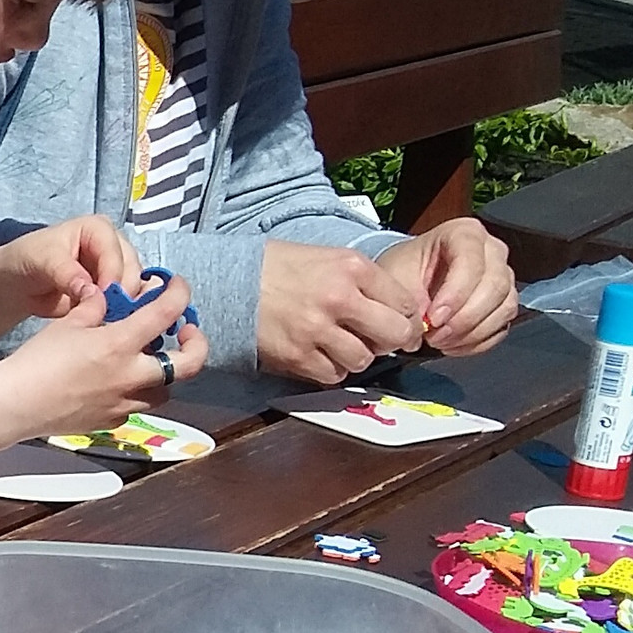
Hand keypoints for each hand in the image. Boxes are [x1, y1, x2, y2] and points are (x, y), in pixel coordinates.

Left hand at [0, 216, 145, 323]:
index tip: (101, 296)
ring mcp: (116, 270)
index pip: (116, 252)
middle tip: (105, 313)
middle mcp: (113, 246)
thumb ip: (66, 273)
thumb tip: (91, 291)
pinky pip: (127, 304)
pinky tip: (105, 322)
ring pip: (134, 289)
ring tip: (103, 318)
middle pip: (132, 270)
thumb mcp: (42, 261)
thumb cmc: (27, 259)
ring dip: (123, 305)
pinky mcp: (113, 292)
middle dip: (121, 293)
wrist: (18, 282)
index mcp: (98, 229)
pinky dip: (119, 314)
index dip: (111, 275)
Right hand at [0, 279, 207, 437]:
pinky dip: (135, 393)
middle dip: (196, 344)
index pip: (167, 313)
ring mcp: (124, 402)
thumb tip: (106, 298)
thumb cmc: (37, 361)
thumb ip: (95, 308)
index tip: (177, 287)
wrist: (16, 403)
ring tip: (148, 361)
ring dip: (164, 373)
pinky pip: (136, 407)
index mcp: (120, 344)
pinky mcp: (111, 420)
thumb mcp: (67, 324)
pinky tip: (117, 384)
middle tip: (185, 332)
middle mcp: (131, 375)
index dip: (180, 294)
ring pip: (165, 390)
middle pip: (189, 364)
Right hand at [256, 241, 422, 382]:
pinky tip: (320, 354)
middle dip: (393, 341)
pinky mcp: (296, 354)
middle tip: (383, 341)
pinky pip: (332, 375)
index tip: (399, 323)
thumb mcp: (327, 257)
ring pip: (364, 360)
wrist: (226, 281)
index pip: (405, 302)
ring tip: (341, 345)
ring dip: (357, 356)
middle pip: (394, 334)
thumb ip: (363, 280)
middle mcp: (339, 298)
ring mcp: (317, 329)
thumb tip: (396, 310)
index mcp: (351, 268)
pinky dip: (331, 369)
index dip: (406, 317)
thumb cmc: (276, 267)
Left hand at [374, 218, 517, 356]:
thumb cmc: (403, 270)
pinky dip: (479, 341)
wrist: (408, 279)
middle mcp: (491, 251)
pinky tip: (453, 345)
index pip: (472, 260)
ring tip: (440, 342)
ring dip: (473, 332)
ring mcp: (503, 276)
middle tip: (434, 336)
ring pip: (505, 306)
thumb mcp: (395, 278)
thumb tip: (423, 329)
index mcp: (464, 233)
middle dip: (465, 318)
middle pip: (496, 285)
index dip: (456, 293)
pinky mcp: (504, 302)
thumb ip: (410, 302)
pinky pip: (503, 325)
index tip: (433, 318)